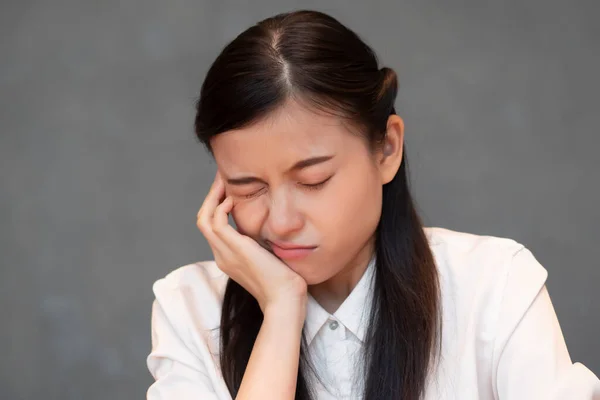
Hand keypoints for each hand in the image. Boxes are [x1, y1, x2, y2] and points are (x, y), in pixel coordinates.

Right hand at [196, 171, 307, 312]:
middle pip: (203, 220)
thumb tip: (270, 224)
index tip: (228, 189)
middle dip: (210, 197)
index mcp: (228, 257)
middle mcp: (222, 255)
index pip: (213, 227)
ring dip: (212, 197)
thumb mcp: (269, 256)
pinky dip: (221, 207)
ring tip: (223, 181)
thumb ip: (263, 242)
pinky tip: (232, 199)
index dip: (216, 206)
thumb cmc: (284, 281)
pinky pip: (217, 223)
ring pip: (204, 219)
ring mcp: (225, 253)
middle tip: (221, 178)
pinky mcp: (235, 249)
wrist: (285, 300)